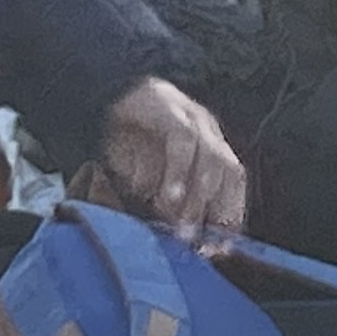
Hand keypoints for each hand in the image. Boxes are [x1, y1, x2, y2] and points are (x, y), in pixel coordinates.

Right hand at [96, 78, 246, 237]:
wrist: (103, 87)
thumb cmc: (127, 138)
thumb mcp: (148, 173)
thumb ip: (164, 199)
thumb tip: (180, 234)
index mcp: (209, 144)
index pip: (233, 182)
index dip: (229, 215)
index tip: (216, 248)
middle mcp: (207, 130)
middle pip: (229, 172)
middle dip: (216, 213)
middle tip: (197, 245)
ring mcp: (191, 117)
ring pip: (211, 159)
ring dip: (198, 199)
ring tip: (180, 228)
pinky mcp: (170, 109)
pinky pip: (182, 143)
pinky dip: (177, 174)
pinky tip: (166, 198)